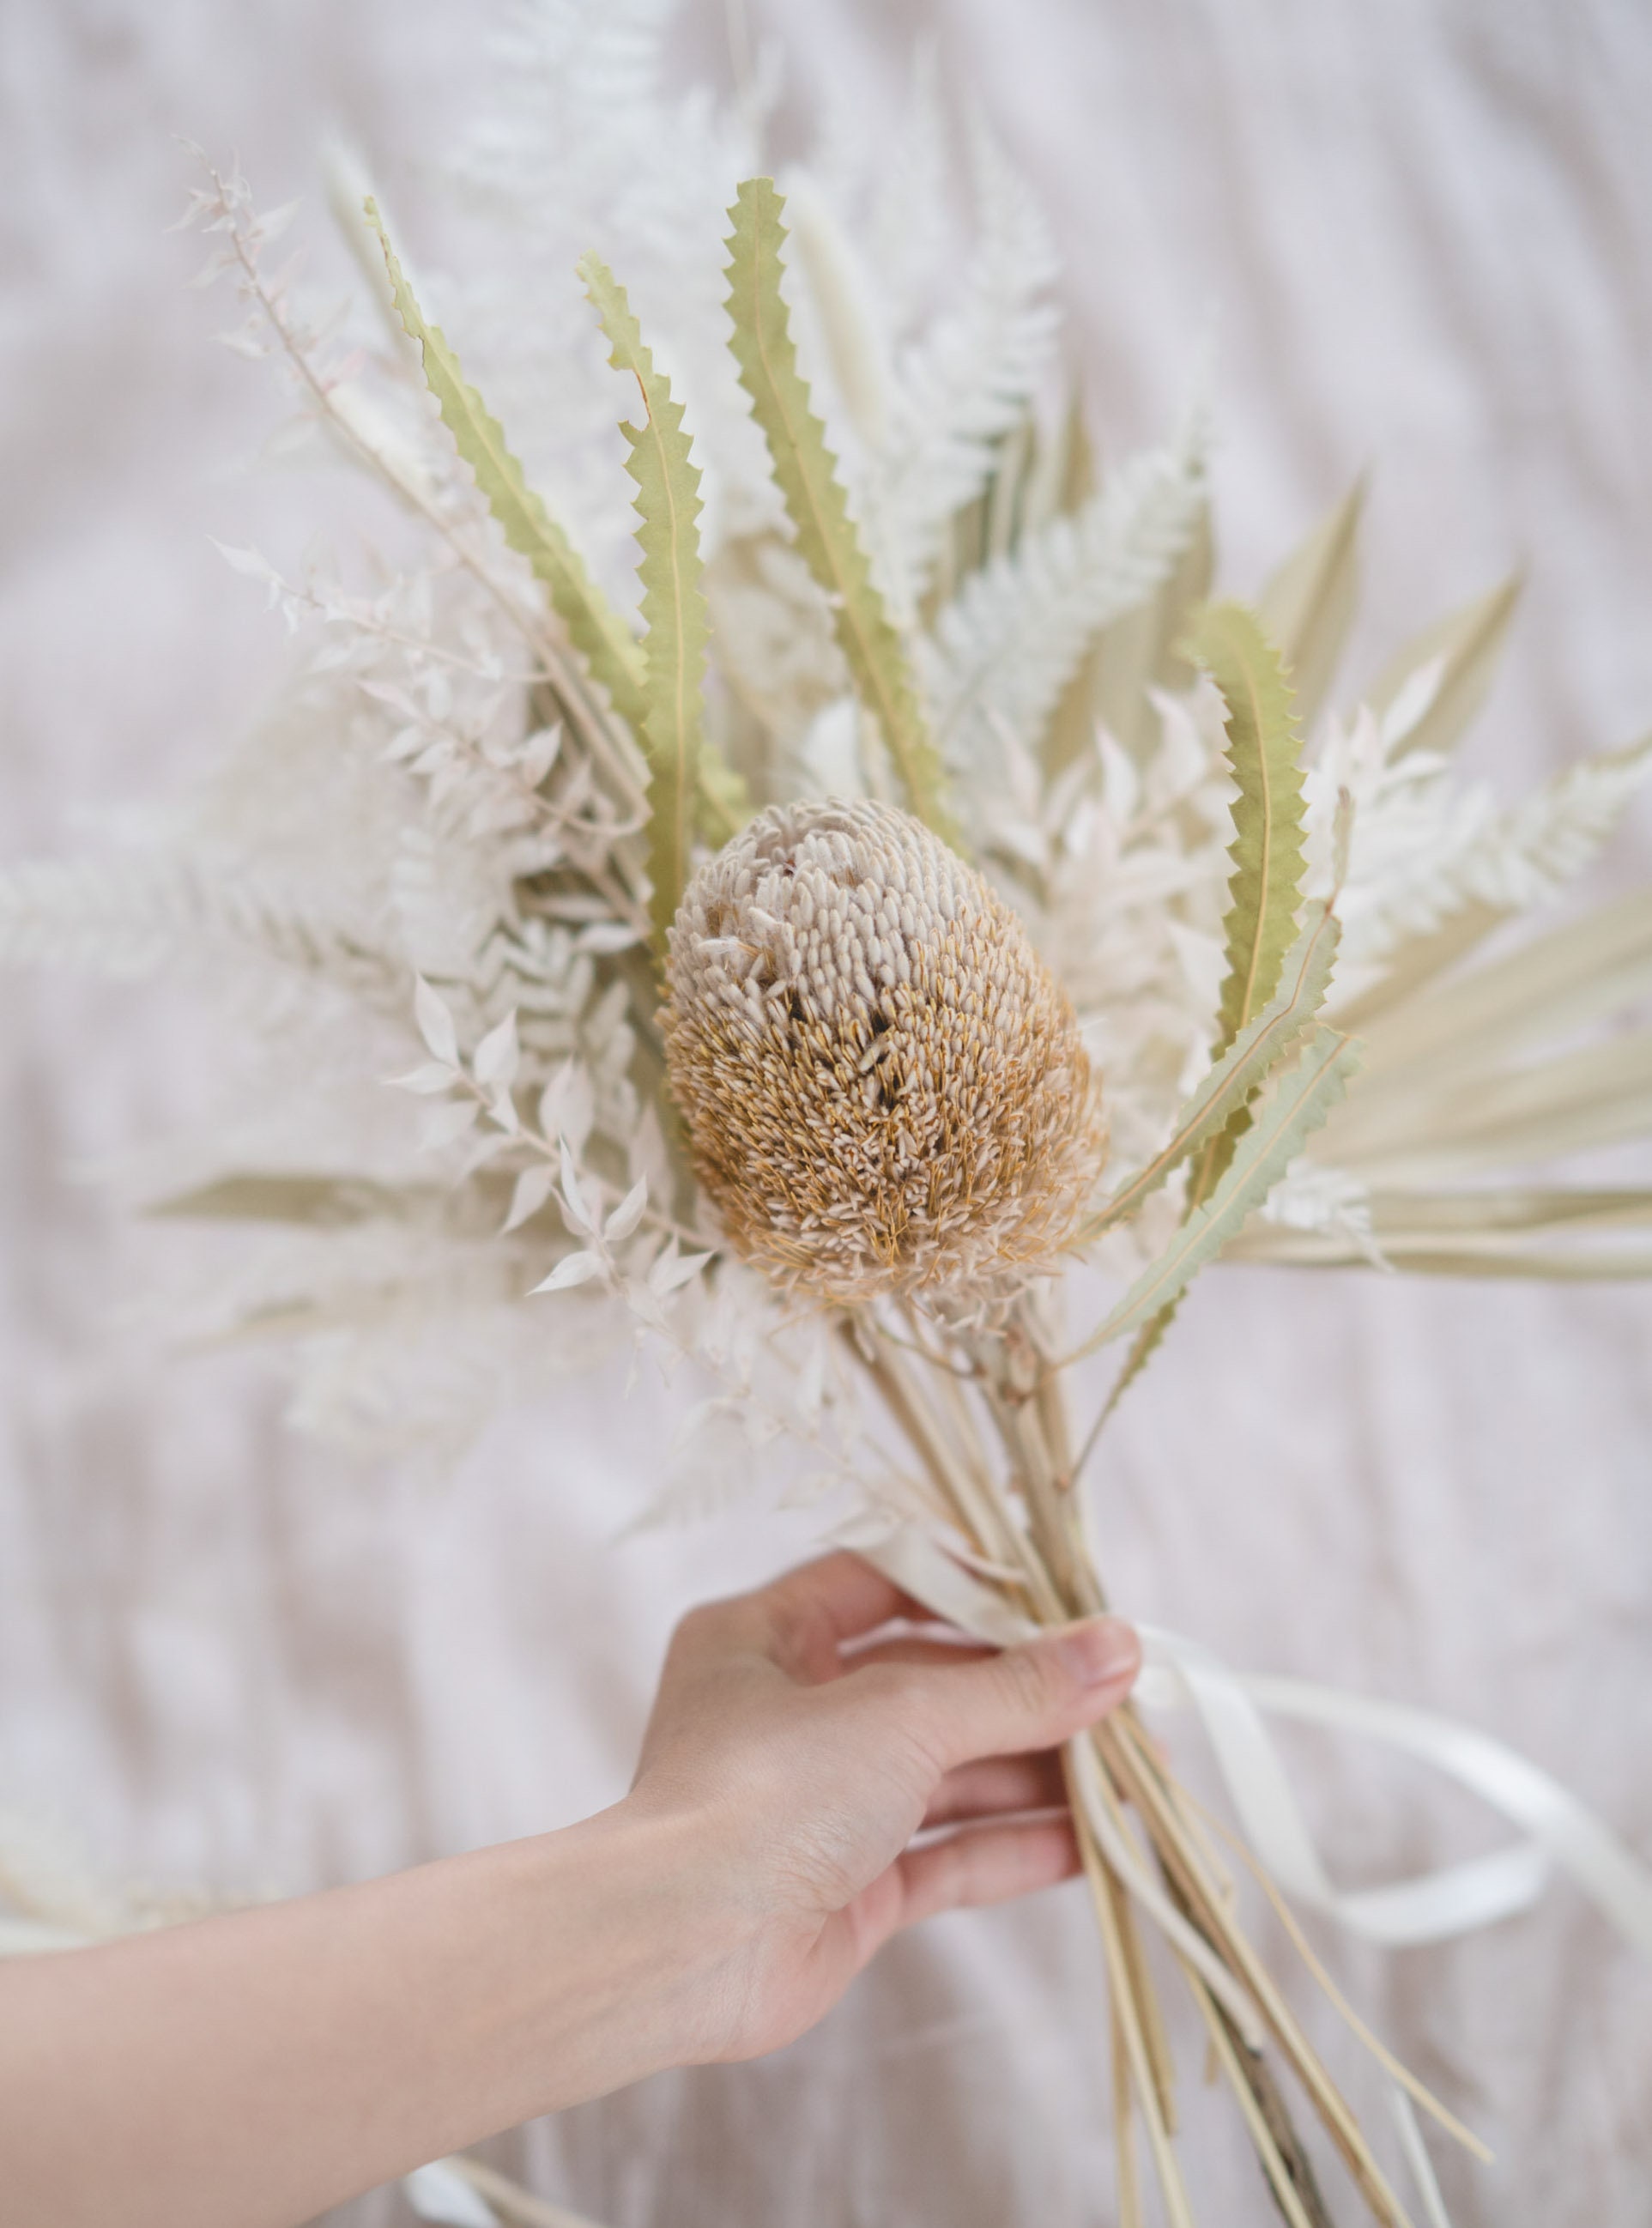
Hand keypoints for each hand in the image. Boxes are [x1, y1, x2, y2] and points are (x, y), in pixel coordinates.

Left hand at [625, 1551, 1139, 2062]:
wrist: (682, 1949)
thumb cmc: (763, 1795)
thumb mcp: (901, 1715)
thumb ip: (1015, 1688)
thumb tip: (1119, 1648)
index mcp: (765, 1636)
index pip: (885, 1585)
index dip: (977, 1589)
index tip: (1067, 1596)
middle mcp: (790, 1712)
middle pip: (932, 1685)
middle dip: (1031, 1695)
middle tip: (1128, 1696)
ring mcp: (820, 1804)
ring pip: (949, 1772)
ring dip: (1039, 1772)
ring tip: (1137, 1775)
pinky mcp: (848, 1887)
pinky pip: (947, 1853)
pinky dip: (1015, 1845)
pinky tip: (1093, 1843)